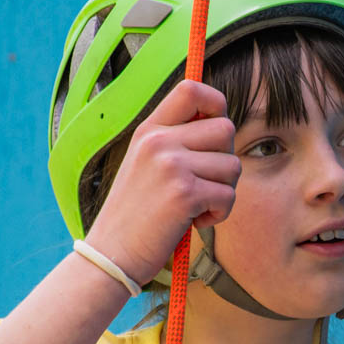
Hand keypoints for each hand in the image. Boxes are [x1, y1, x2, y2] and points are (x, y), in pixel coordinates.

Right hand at [85, 79, 239, 285]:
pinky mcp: (184, 193)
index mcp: (149, 130)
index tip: (214, 133)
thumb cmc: (135, 215)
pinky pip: (228, 195)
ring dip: (224, 191)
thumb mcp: (146, 164)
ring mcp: (171, 165)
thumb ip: (175, 142)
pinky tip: (195, 221)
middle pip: (226, 128)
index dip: (215, 104)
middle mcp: (159, 141)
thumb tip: (222, 125)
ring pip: (233, 165)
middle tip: (205, 183)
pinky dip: (219, 214)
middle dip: (226, 159)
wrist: (111, 254)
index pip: (191, 89)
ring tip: (196, 206)